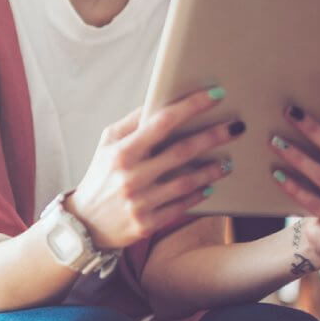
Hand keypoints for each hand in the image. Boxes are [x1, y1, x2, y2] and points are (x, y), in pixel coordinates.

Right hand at [67, 89, 243, 250]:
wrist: (84, 224)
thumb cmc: (100, 176)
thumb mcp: (107, 144)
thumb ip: (133, 122)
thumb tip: (159, 99)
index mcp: (122, 151)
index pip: (162, 121)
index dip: (191, 106)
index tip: (214, 95)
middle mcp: (131, 176)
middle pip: (182, 151)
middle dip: (213, 136)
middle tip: (236, 127)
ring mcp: (140, 202)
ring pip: (186, 182)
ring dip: (212, 170)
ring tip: (228, 161)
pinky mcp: (147, 224)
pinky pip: (181, 206)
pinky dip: (198, 194)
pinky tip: (211, 185)